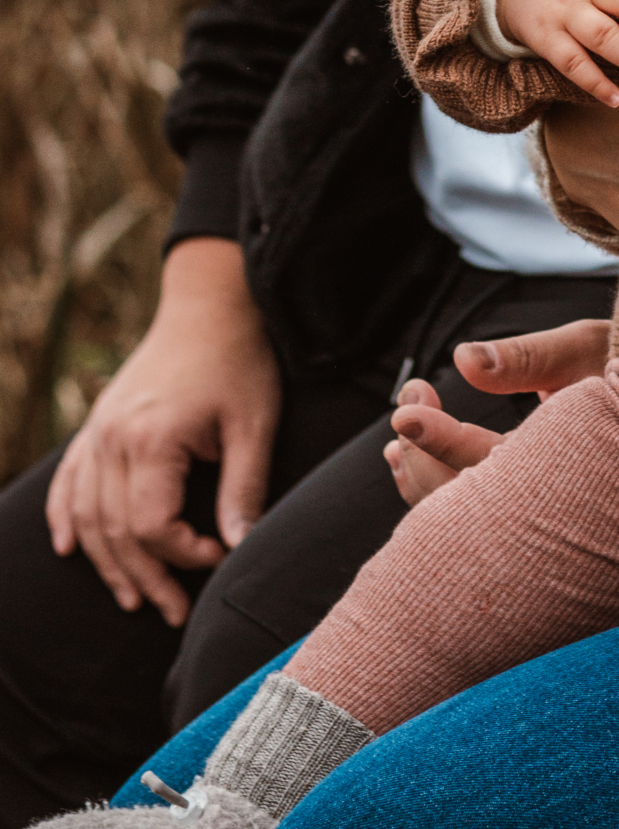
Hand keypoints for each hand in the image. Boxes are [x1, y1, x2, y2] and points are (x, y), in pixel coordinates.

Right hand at [45, 238, 281, 624]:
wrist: (210, 303)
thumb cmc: (239, 360)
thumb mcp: (254, 424)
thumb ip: (244, 488)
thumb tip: (241, 550)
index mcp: (151, 439)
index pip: (150, 526)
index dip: (182, 555)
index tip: (218, 555)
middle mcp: (113, 438)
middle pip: (114, 530)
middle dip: (146, 577)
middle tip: (173, 613)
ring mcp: (97, 430)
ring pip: (87, 515)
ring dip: (106, 563)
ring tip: (133, 598)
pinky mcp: (96, 423)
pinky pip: (68, 481)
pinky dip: (65, 518)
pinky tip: (69, 549)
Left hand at [383, 321, 611, 502]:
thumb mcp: (588, 348)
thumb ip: (526, 358)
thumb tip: (461, 358)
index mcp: (569, 470)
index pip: (486, 468)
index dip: (438, 440)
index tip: (404, 412)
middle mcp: (557, 504)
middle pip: (467, 510)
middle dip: (424, 459)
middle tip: (406, 406)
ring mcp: (551, 513)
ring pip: (472, 520)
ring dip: (428, 480)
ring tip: (400, 441)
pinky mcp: (548, 509)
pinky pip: (486, 514)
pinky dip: (448, 486)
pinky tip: (421, 462)